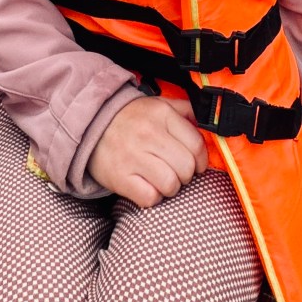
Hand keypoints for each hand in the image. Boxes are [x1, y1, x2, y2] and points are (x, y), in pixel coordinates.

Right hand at [88, 95, 207, 206]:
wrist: (91, 125)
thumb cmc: (131, 118)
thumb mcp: (159, 104)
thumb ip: (186, 111)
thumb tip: (210, 124)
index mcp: (162, 115)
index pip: (197, 144)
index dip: (202, 160)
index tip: (197, 164)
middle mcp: (149, 134)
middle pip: (187, 167)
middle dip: (187, 175)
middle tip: (177, 172)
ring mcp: (133, 156)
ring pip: (171, 184)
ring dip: (170, 187)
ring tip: (162, 179)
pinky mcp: (120, 177)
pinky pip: (150, 198)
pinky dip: (152, 197)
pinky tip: (147, 186)